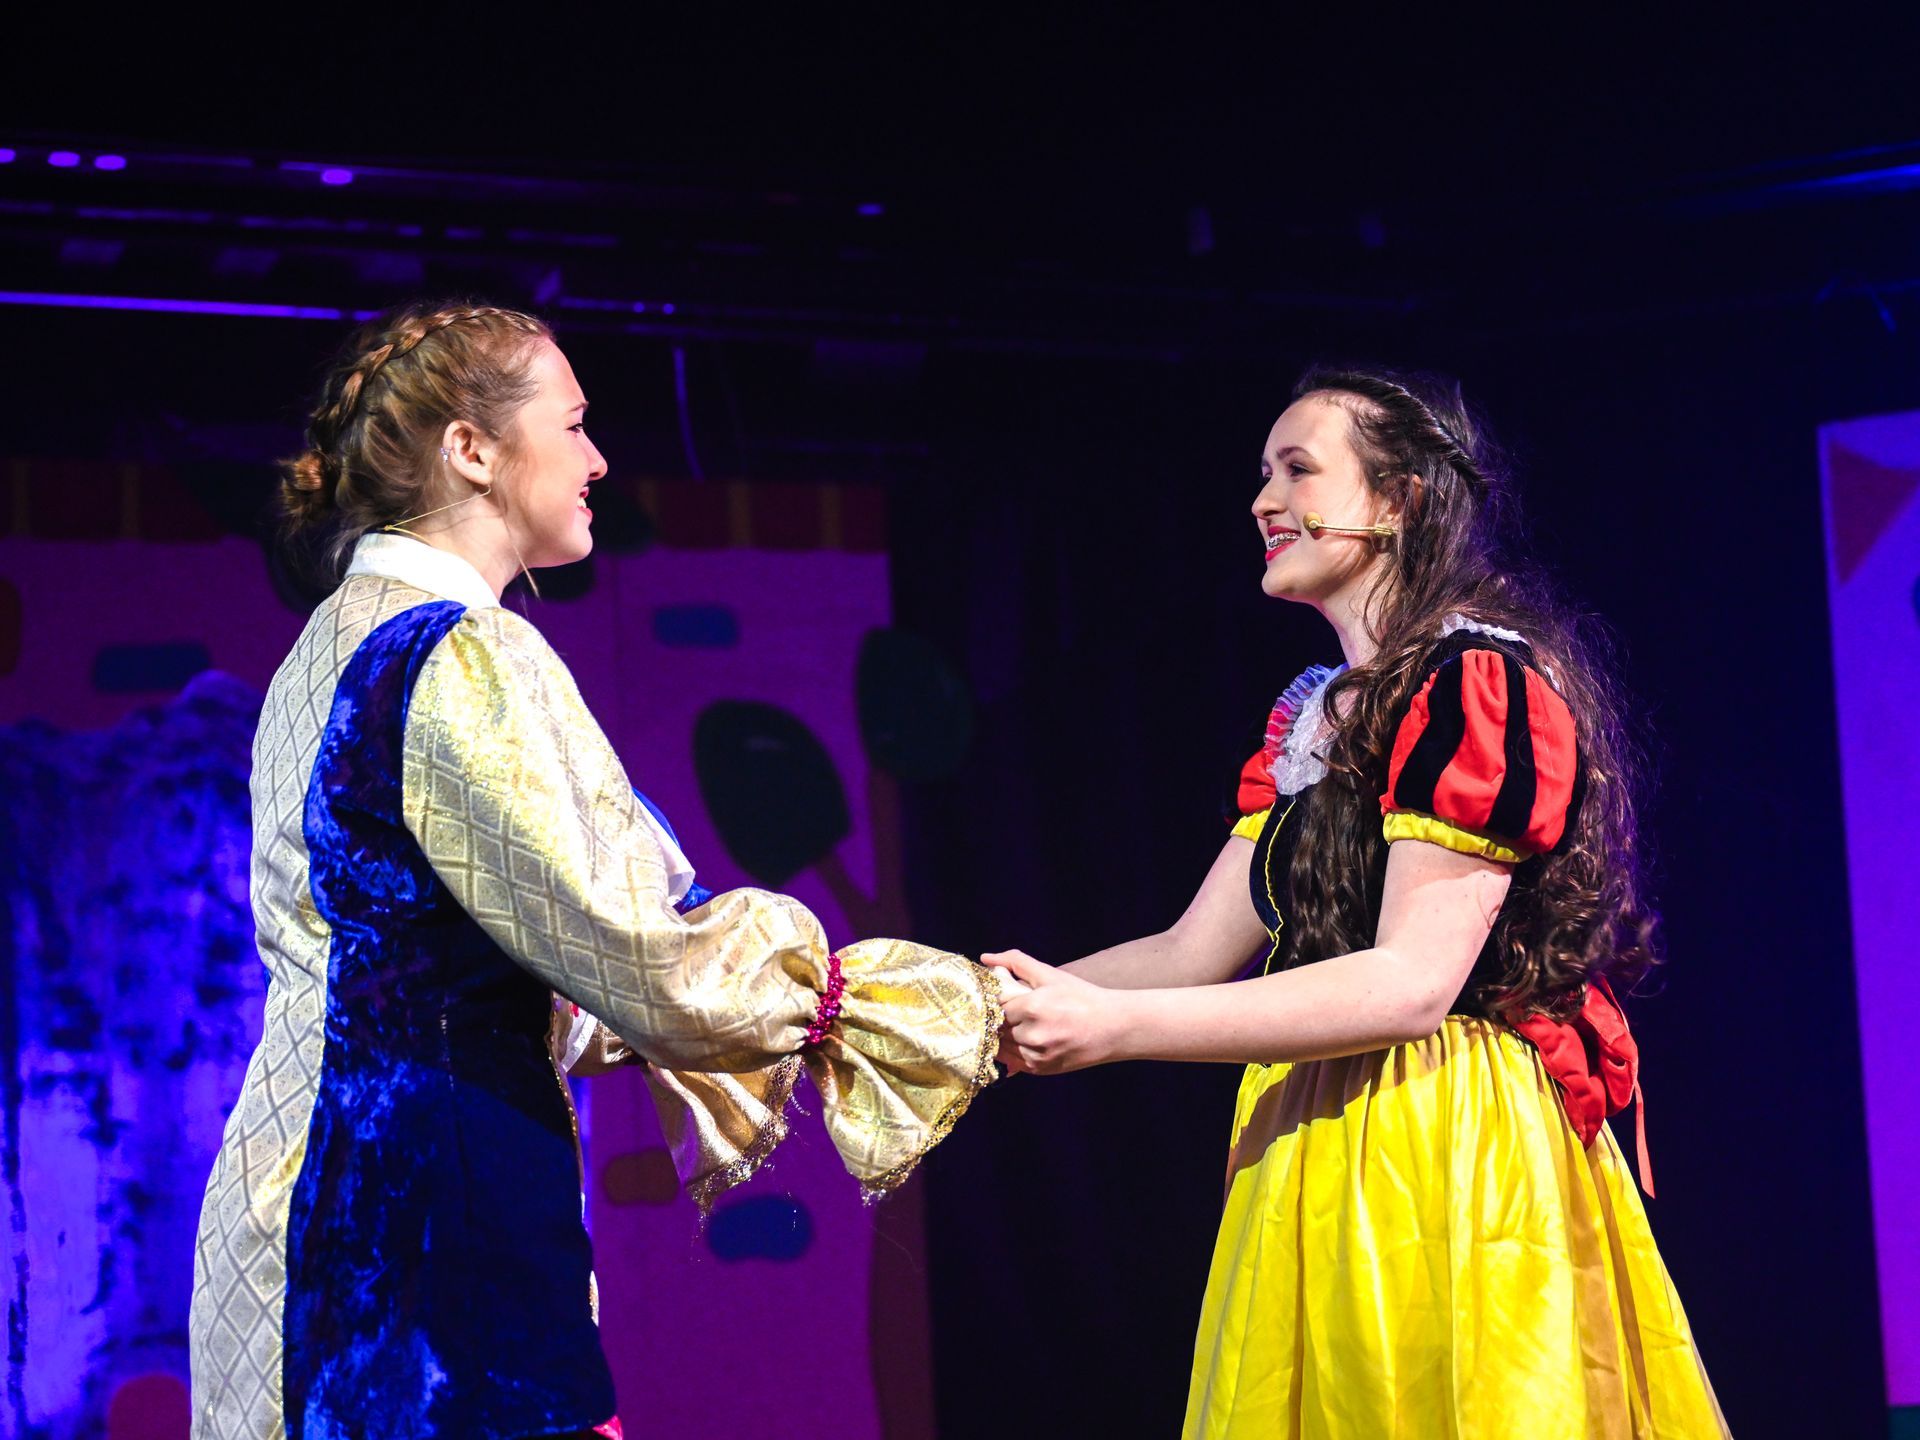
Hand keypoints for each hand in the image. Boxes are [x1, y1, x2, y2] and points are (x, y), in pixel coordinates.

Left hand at [983, 950, 1126, 1075]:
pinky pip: (1012, 1060)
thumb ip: (1016, 962)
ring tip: (1021, 1024)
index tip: (1002, 997)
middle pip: (996, 1026)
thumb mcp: (1050, 975)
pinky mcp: (1040, 1069)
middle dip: (999, 1018)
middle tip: (1013, 1010)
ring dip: (1004, 1035)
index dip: (996, 1000)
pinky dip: (1013, 1050)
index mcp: (1033, 1007)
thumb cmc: (1081, 997)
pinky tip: (1027, 1038)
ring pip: (1001, 1045)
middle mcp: (1032, 1034)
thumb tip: (986, 958)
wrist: (1113, 1028)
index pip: (995, 1005)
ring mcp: (1036, 1055)